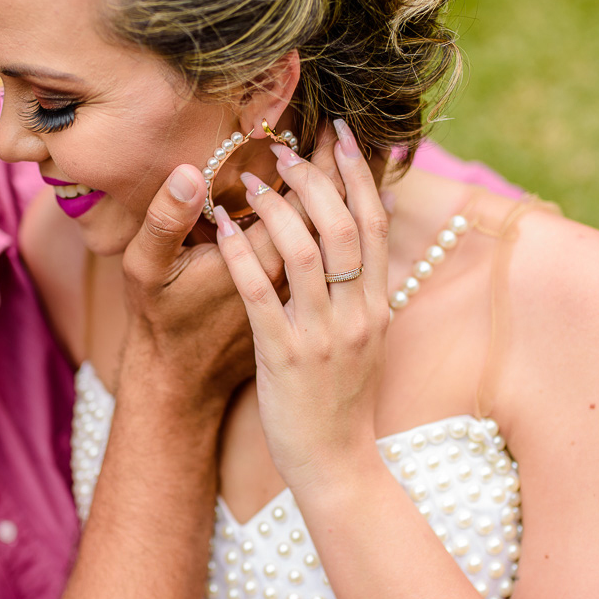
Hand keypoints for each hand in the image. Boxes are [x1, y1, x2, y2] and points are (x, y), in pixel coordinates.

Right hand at [119, 125, 345, 407]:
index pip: (302, 204)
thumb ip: (165, 220)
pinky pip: (348, 264)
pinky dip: (361, 231)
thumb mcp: (146, 271)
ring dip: (355, 195)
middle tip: (341, 128)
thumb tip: (191, 173)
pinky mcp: (311, 313)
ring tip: (355, 152)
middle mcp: (294, 287)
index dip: (314, 162)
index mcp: (259, 269)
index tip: (320, 124)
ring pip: (349, 241)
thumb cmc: (163, 323)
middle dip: (340, 170)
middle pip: (334, 218)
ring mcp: (308, 303)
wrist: (183, 383)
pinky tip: (377, 203)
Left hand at [212, 118, 389, 498]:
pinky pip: (261, 294)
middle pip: (344, 227)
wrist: (336, 463)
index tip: (343, 134)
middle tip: (286, 147)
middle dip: (315, 179)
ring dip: (276, 208)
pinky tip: (220, 228)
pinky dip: (240, 254)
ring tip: (247, 180)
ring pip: (305, 253)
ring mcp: (323, 335)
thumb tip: (372, 237)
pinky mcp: (285, 356)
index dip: (360, 174)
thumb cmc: (343, 400)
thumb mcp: (368, 339)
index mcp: (378, 305)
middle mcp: (358, 313)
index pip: (375, 224)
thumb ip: (368, 289)